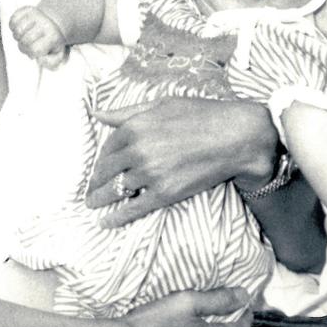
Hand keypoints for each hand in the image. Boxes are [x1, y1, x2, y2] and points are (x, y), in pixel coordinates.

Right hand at [9, 5, 67, 68]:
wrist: (54, 21)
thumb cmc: (53, 41)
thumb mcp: (57, 54)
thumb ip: (50, 62)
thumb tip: (39, 59)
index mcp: (53, 36)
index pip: (35, 49)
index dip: (31, 54)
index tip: (35, 52)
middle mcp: (44, 24)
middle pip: (25, 40)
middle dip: (24, 46)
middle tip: (29, 46)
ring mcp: (36, 15)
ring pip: (18, 29)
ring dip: (18, 36)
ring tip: (24, 37)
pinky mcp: (27, 9)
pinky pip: (13, 18)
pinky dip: (13, 26)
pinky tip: (20, 29)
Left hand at [86, 97, 275, 225]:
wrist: (235, 136)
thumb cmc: (202, 115)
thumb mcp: (161, 104)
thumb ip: (127, 112)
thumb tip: (98, 113)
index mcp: (135, 126)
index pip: (108, 147)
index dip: (102, 160)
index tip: (99, 168)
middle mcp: (138, 150)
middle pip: (107, 170)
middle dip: (96, 181)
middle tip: (90, 190)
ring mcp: (150, 173)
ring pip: (116, 190)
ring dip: (101, 199)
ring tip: (93, 204)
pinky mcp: (165, 193)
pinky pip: (134, 208)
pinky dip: (117, 217)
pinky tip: (106, 222)